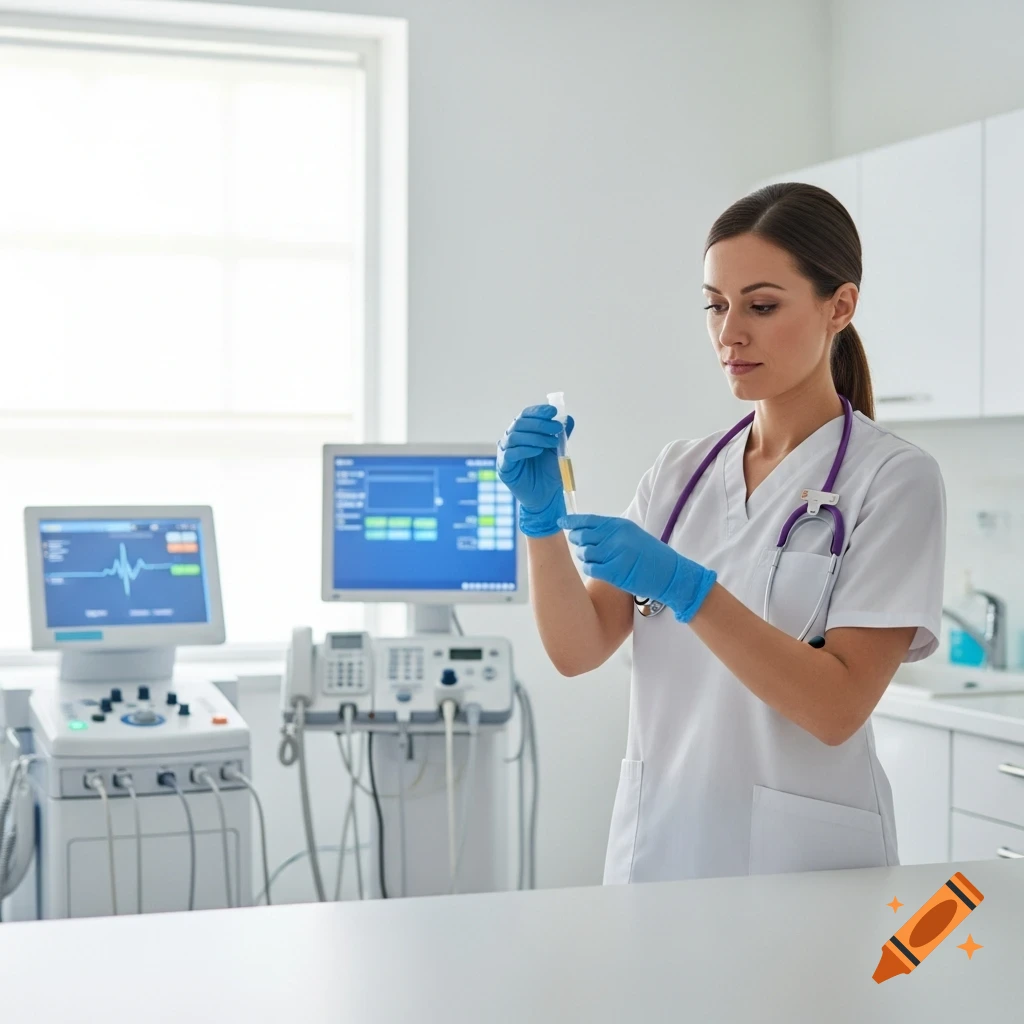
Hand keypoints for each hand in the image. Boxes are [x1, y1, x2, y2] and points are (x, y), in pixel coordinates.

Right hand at [497, 404, 574, 536]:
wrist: (546, 496)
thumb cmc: (549, 472)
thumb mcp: (558, 450)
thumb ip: (561, 435)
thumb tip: (569, 419)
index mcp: (523, 432)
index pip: (526, 415)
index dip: (538, 411)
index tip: (552, 411)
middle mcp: (511, 439)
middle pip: (520, 423)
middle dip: (540, 423)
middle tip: (557, 428)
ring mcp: (505, 453)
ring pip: (514, 436)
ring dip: (535, 436)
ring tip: (551, 442)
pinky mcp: (504, 467)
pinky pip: (510, 454)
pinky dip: (525, 449)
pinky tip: (538, 451)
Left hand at [560, 513, 716, 623]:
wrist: (670, 574)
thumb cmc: (651, 555)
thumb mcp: (632, 534)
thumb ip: (610, 531)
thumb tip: (583, 530)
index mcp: (619, 525)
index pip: (588, 520)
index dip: (572, 521)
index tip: (561, 522)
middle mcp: (616, 536)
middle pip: (582, 536)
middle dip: (576, 540)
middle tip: (579, 544)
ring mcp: (615, 554)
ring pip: (584, 553)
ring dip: (583, 556)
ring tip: (592, 559)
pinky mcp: (614, 572)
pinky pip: (590, 568)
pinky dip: (589, 568)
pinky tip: (596, 568)